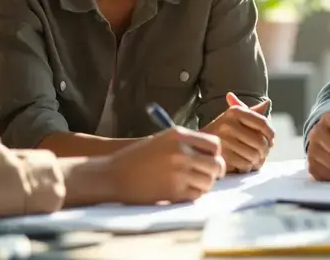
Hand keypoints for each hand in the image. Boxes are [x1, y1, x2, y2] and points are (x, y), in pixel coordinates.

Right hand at [106, 127, 225, 203]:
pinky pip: (196, 195)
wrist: (113, 174)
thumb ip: (187, 144)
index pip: (214, 144)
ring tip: (192, 184)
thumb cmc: (139, 158)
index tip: (210, 159)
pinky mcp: (173, 190)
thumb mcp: (163, 140)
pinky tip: (183, 192)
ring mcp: (178, 171)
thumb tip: (215, 157)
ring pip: (208, 182)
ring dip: (204, 185)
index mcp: (179, 135)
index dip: (215, 154)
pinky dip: (194, 195)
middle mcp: (181, 151)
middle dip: (215, 172)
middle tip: (208, 176)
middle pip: (216, 164)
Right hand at [205, 98, 274, 172]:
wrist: (198, 146)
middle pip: (260, 141)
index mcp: (234, 111)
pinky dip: (247, 168)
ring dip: (257, 161)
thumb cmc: (222, 131)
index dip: (270, 133)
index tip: (270, 141)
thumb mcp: (234, 118)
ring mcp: (224, 140)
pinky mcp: (222, 157)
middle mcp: (228, 123)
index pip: (262, 122)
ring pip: (254, 155)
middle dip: (265, 150)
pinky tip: (243, 165)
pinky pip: (245, 165)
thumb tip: (267, 103)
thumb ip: (251, 112)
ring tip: (253, 160)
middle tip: (262, 154)